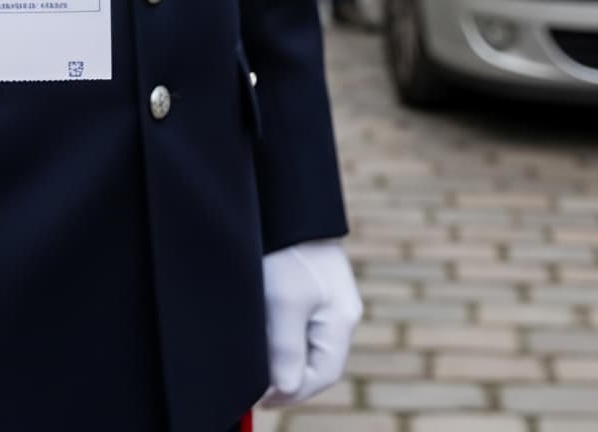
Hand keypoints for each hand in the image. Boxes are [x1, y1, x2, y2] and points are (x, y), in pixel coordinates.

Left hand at [259, 240, 362, 406]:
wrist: (286, 201)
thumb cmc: (287, 249)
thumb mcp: (283, 303)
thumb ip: (286, 351)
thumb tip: (283, 390)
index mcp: (342, 320)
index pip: (322, 375)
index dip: (292, 392)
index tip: (261, 396)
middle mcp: (341, 312)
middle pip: (317, 361)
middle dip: (287, 374)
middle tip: (256, 382)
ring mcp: (329, 298)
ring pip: (306, 342)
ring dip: (282, 354)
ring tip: (256, 355)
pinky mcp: (313, 286)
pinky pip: (300, 322)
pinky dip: (281, 333)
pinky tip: (263, 328)